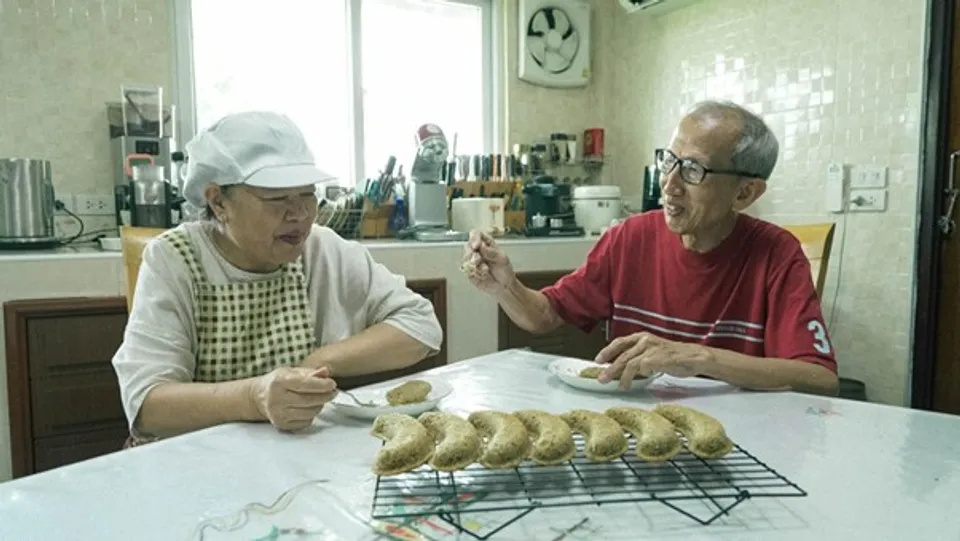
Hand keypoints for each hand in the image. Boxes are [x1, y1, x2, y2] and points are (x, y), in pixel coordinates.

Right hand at [250, 366, 337, 430]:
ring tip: (319, 398)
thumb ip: (310, 372)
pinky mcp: (282, 425)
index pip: (306, 384)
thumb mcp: (292, 371)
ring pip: (310, 413)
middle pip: (310, 400)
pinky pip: (306, 422)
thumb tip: (325, 372)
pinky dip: (312, 415)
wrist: (259, 397)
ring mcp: (279, 414)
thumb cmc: (278, 382)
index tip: (332, 384)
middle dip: (326, 396)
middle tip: (332, 392)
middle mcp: (277, 399)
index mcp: (279, 382)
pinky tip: (308, 408)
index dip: (322, 385)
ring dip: (320, 405)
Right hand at [461, 229, 516, 294]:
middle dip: (472, 254)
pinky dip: (475, 273)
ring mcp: (471, 261)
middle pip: (467, 246)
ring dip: (475, 265)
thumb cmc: (504, 270)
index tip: (476, 245)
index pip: (476, 234)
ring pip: (465, 258)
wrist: (504, 286)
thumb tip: (481, 246)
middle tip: (478, 260)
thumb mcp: (502, 259)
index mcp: (486, 243)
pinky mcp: (469, 271)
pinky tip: (483, 276)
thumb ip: (491, 252)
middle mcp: (477, 250)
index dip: (474, 238)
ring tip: (485, 270)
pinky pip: (467, 270)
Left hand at [594, 332, 709, 389]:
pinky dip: (633, 377)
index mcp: (642, 337)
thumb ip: (639, 358)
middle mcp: (645, 340)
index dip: (608, 351)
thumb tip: (623, 369)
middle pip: (622, 355)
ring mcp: (650, 349)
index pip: (620, 342)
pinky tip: (632, 384)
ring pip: (628, 363)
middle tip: (601, 379)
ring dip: (620, 376)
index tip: (598, 360)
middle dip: (610, 368)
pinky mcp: (656, 358)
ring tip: (618, 386)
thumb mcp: (654, 353)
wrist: (694, 357)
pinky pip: (639, 369)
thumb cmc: (675, 357)